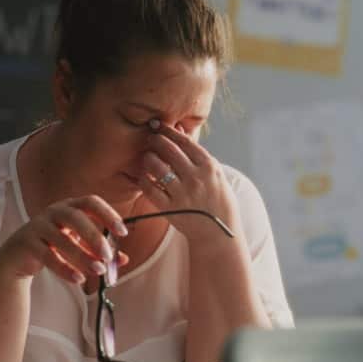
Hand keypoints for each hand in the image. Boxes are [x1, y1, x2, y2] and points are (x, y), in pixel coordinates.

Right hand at [0, 195, 130, 284]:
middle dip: (94, 237)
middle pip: (75, 217)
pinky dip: (65, 269)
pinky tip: (78, 279)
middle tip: (108, 256)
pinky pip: (48, 256)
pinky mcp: (27, 243)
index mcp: (69, 207)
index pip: (91, 202)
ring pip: (62, 239)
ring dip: (82, 256)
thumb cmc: (53, 246)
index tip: (123, 232)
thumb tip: (123, 260)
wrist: (17, 257)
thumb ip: (98, 251)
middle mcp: (53, 212)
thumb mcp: (78, 246)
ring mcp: (38, 226)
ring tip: (97, 271)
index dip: (108, 214)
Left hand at [138, 121, 240, 243]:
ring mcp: (182, 194)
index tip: (160, 126)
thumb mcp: (216, 175)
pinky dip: (144, 180)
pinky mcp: (170, 208)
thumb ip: (198, 155)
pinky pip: (150, 188)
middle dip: (156, 140)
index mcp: (209, 167)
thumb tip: (179, 131)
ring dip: (148, 158)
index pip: (185, 141)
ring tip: (147, 157)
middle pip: (169, 150)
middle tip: (150, 139)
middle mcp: (196, 178)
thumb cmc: (218, 201)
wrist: (219, 234)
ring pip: (157, 167)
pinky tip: (144, 176)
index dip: (169, 131)